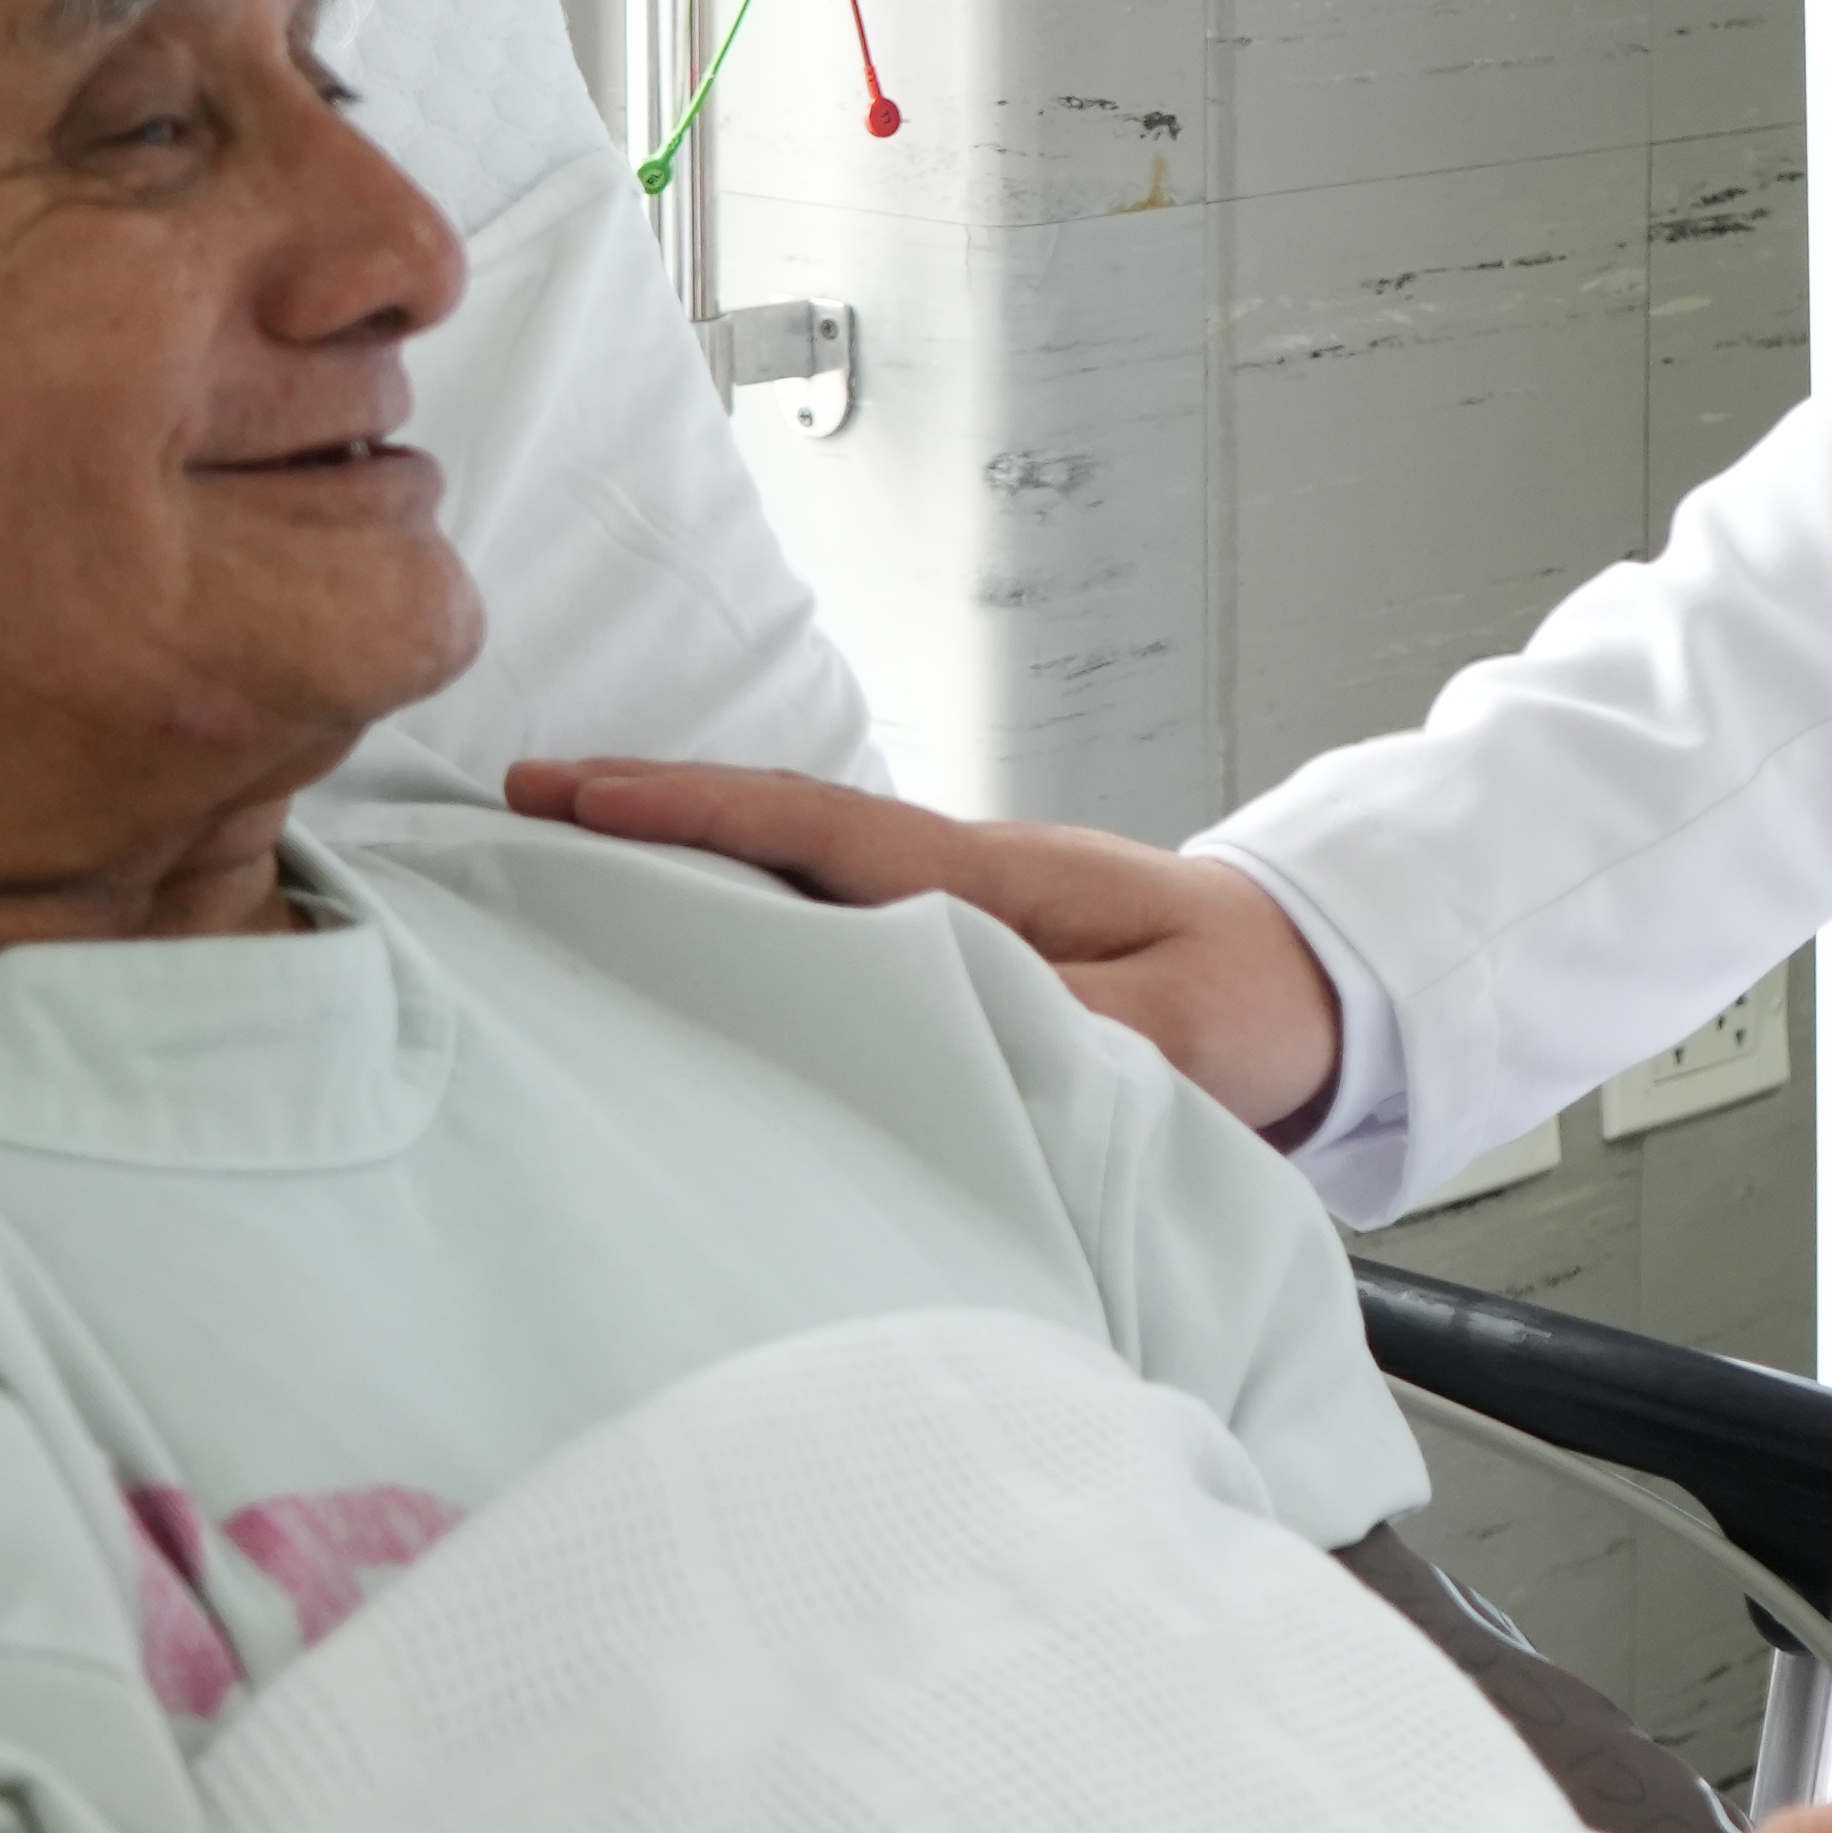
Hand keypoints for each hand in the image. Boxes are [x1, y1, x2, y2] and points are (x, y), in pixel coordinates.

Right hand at [500, 757, 1347, 1137]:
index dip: (687, 809)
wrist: (1321, 991)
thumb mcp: (1179, 1038)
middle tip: (510, 813)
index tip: (569, 792)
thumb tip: (968, 1035)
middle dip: (644, 815)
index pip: (810, 828)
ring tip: (562, 872)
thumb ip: (1074, 1040)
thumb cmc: (1251, 1009)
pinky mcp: (963, 946)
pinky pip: (830, 913)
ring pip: (795, 870)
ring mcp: (955, 905)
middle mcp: (956, 876)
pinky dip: (750, 907)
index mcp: (989, 880)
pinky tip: (693, 942)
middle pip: (772, 831)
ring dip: (688, 862)